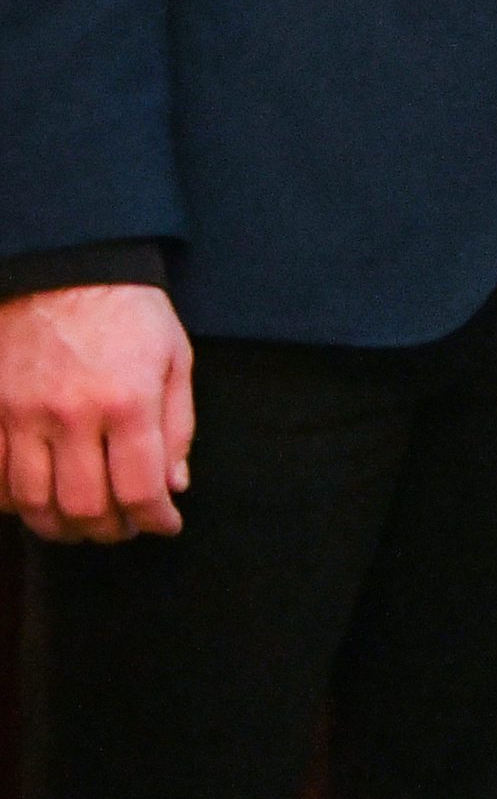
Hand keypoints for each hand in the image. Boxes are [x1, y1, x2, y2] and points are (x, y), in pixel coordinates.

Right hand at [1, 283, 193, 540]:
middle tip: (122, 528)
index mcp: (128, 401)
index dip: (153, 520)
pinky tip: (37, 500)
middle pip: (83, 506)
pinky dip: (13, 502)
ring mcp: (22, 414)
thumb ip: (178, 426)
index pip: (138, 489)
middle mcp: (72, 414)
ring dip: (59, 526)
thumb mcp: (174, 358)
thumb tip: (174, 486)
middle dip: (107, 530)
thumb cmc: (130, 312)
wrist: (66, 268)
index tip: (163, 524)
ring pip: (33, 502)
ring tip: (80, 523)